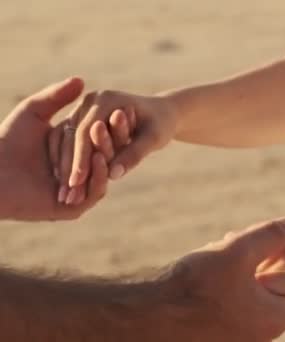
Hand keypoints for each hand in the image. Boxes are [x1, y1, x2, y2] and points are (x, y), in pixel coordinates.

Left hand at [0, 78, 109, 220]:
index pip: (97, 139)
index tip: (123, 109)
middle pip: (104, 155)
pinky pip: (95, 193)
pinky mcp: (73, 208)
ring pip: (102, 174)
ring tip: (108, 137)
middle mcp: (77, 173)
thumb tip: (81, 79)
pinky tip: (100, 158)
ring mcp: (77, 191)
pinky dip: (100, 175)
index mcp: (71, 153)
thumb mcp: (34, 112)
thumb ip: (57, 97)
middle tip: (123, 121)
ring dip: (108, 155)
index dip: (110, 126)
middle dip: (112, 138)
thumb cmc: (6, 140)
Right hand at [56, 89, 176, 192]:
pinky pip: (68, 143)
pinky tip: (66, 186)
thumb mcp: (153, 138)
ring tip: (65, 196)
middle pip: (72, 136)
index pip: (86, 132)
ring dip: (63, 168)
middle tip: (66, 195)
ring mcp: (83, 109)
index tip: (77, 184)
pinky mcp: (80, 120)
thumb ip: (134, 154)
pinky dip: (66, 164)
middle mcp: (90, 100)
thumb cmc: (161, 125)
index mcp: (106, 99)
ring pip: (66, 140)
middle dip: (69, 167)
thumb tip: (113, 175)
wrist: (161, 115)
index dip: (81, 159)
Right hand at [165, 219, 284, 340]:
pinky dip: (220, 290)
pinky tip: (202, 276)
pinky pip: (227, 307)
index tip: (256, 248)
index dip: (278, 260)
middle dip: (254, 266)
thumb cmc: (196, 285)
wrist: (149, 315)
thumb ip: (269, 237)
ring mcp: (236, 339)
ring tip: (214, 261)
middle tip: (232, 251)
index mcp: (274, 318)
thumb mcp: (238, 250)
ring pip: (246, 296)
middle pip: (268, 289)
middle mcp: (259, 336)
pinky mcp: (215, 336)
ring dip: (235, 276)